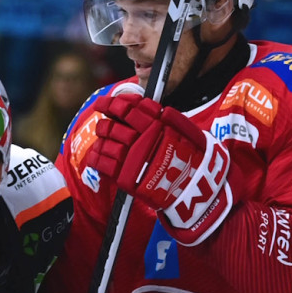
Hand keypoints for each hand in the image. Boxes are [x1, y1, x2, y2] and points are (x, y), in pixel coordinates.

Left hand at [84, 86, 232, 243]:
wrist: (196, 190)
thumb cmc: (195, 160)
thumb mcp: (189, 130)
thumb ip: (172, 118)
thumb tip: (159, 109)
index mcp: (154, 125)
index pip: (127, 108)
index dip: (112, 103)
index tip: (104, 102)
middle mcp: (140, 139)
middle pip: (112, 126)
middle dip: (105, 124)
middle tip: (103, 124)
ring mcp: (131, 158)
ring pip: (105, 143)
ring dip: (100, 139)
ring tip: (101, 139)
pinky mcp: (126, 177)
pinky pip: (103, 164)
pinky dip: (96, 158)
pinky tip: (95, 156)